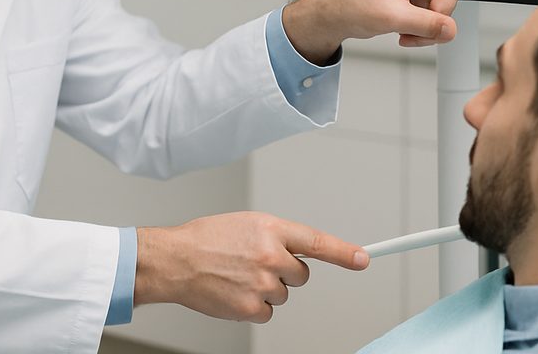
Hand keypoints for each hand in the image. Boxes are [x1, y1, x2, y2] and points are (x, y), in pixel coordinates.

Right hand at [134, 212, 368, 322]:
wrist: (175, 260)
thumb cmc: (206, 240)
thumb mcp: (246, 224)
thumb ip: (275, 236)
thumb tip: (297, 253)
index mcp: (270, 229)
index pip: (317, 242)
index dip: (343, 252)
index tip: (362, 259)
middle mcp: (269, 255)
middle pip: (301, 275)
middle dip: (285, 272)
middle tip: (256, 264)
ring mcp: (261, 283)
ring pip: (283, 295)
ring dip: (266, 289)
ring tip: (238, 276)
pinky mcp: (250, 306)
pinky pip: (267, 312)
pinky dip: (253, 306)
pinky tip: (234, 292)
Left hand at [282, 0, 500, 60]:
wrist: (328, 16)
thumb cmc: (349, 2)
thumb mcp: (390, 16)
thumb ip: (425, 25)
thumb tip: (451, 31)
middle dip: (441, 11)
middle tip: (421, 28)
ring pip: (443, 4)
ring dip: (430, 26)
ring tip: (406, 36)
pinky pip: (432, 14)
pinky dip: (423, 30)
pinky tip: (405, 36)